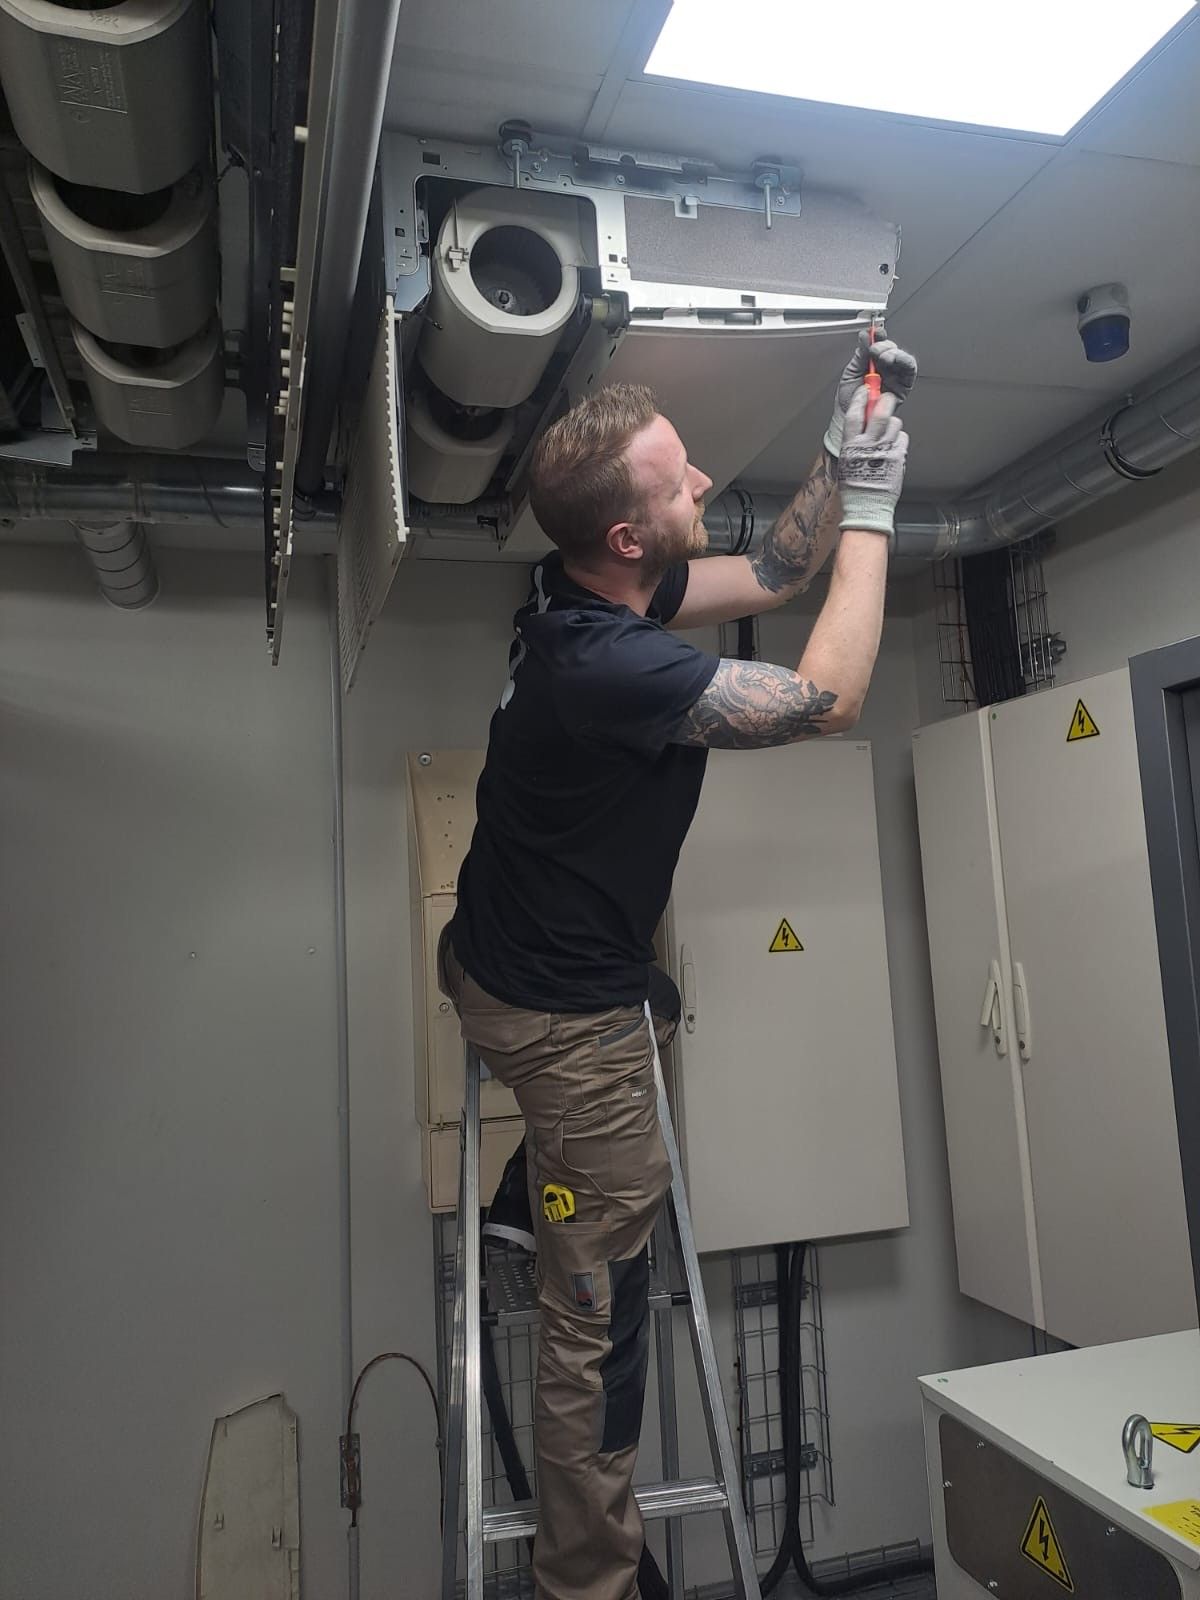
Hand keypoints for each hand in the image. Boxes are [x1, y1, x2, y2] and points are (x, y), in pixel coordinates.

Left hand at [824, 328, 917, 456]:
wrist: (851, 420)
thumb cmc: (850, 401)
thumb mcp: (851, 373)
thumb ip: (860, 355)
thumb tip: (865, 336)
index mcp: (872, 363)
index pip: (879, 344)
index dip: (879, 336)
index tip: (874, 332)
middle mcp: (886, 369)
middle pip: (893, 349)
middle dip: (885, 345)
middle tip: (875, 350)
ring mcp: (895, 377)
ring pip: (903, 357)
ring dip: (895, 352)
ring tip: (883, 356)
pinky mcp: (903, 387)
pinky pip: (909, 371)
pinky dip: (904, 362)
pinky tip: (893, 361)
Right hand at [836, 388, 908, 536]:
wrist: (868, 507)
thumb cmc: (855, 487)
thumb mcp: (847, 460)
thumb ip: (854, 440)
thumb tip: (862, 420)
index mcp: (851, 446)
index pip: (855, 414)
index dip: (861, 398)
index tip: (866, 390)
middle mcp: (868, 446)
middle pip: (880, 412)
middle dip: (885, 401)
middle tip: (887, 399)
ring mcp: (885, 450)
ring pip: (895, 423)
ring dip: (893, 423)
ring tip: (888, 433)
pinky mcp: (898, 456)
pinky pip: (903, 438)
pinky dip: (900, 439)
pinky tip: (893, 447)